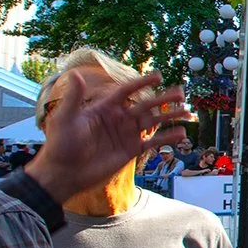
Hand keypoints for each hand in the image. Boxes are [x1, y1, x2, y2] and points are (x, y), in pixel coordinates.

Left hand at [26, 69, 192, 202]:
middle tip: (180, 93)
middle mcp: (118, 119)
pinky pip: (152, 142)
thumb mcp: (65, 118)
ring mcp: (125, 135)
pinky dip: (167, 138)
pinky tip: (180, 134)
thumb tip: (76, 74)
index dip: (141, 83)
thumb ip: (74, 97)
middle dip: (163, 99)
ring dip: (170, 116)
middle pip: (145, 105)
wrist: (64, 173)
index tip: (158, 76)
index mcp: (104, 108)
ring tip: (187, 111)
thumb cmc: (61, 144)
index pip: (126, 91)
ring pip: (152, 122)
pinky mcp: (130, 150)